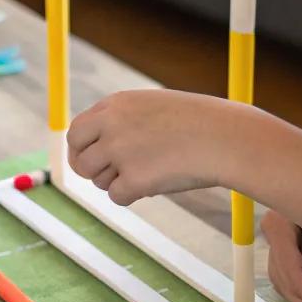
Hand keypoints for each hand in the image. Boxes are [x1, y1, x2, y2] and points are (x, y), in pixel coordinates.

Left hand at [67, 89, 242, 204]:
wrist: (224, 137)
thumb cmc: (195, 123)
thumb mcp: (152, 108)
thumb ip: (121, 122)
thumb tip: (95, 147)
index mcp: (115, 105)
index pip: (77, 130)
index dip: (80, 149)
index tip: (87, 160)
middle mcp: (111, 126)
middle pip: (78, 157)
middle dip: (87, 170)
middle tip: (106, 176)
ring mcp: (120, 152)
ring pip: (97, 180)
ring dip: (116, 182)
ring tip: (149, 171)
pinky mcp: (133, 179)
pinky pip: (118, 196)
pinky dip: (134, 195)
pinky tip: (158, 181)